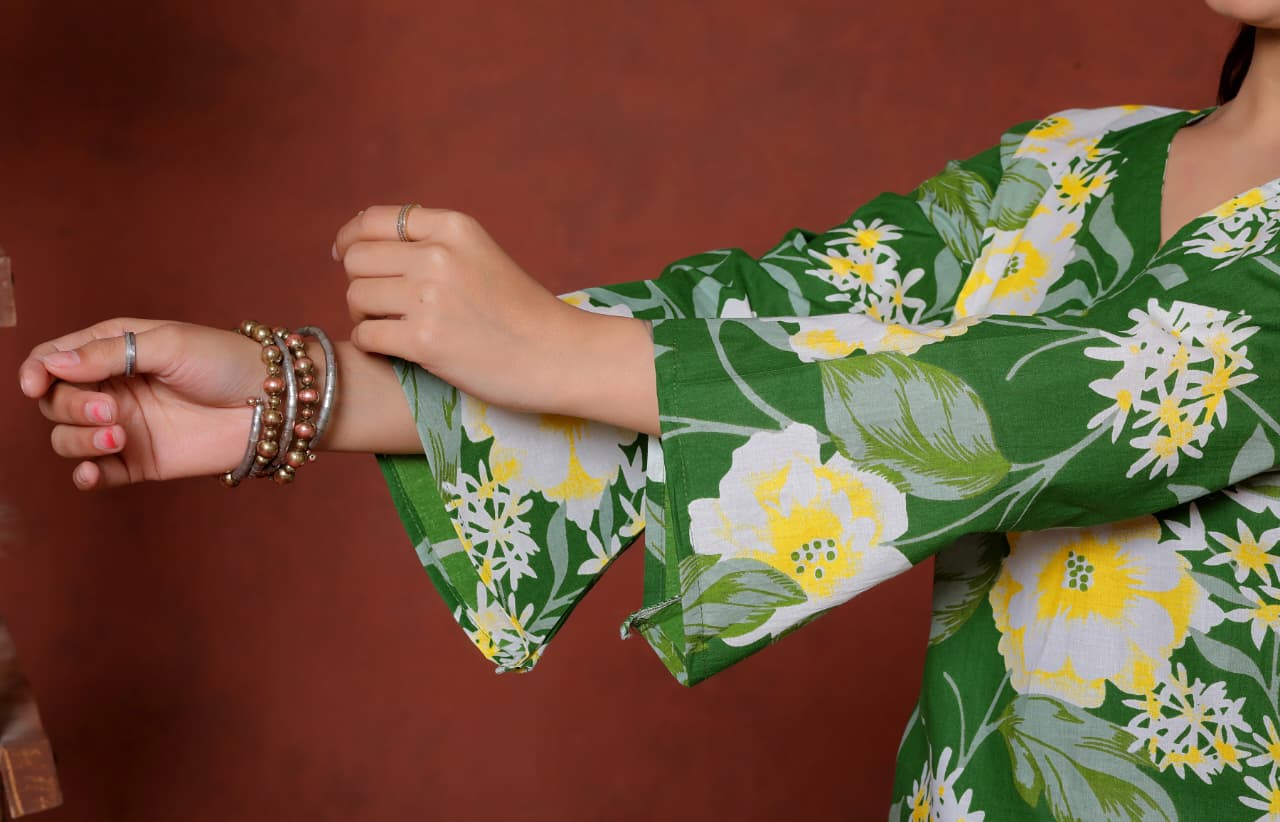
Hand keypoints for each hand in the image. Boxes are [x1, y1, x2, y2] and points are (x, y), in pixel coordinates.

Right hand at [18, 318, 264, 489]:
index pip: (54, 359)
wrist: (272, 402)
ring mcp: (125, 426)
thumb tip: (53, 364)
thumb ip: (108, 353)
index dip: (37, 371)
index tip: (35, 385)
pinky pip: (98, 473)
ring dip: (78, 440)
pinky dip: (86, 475)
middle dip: (72, 406)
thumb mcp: (167, 344)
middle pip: (57, 401)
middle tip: (112, 409)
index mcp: (113, 350)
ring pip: (68, 438)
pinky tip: (93, 472)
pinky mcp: (142, 461)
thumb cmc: (225, 361)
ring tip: (118, 436)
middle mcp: (113, 387)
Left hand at [334, 206, 592, 415]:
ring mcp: (430, 298)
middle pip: (357, 259)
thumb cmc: (520, 313)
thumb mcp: (481, 256)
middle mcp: (437, 255)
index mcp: (453, 227)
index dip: (349, 239)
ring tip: (392, 329)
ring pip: (355, 297)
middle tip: (380, 307)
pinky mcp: (425, 341)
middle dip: (360, 284)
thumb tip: (362, 243)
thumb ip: (433, 244)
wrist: (559, 356)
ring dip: (364, 317)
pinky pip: (365, 336)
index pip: (373, 220)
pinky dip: (372, 346)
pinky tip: (396, 351)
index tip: (345, 257)